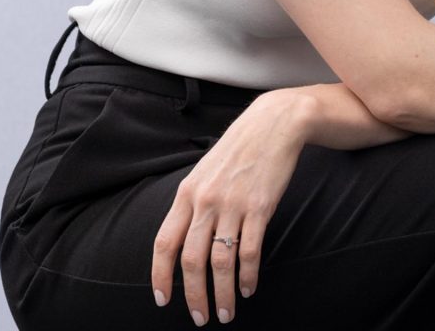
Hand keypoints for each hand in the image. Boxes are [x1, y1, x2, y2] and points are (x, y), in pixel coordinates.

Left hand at [150, 89, 309, 324]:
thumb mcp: (205, 170)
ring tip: (226, 313)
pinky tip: (248, 288)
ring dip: (222, 294)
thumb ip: (193, 202)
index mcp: (187, 192)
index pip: (164, 243)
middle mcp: (206, 200)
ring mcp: (233, 204)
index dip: (160, 276)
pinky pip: (250, 251)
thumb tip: (181, 239)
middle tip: (200, 318)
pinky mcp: (260, 207)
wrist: (273, 123)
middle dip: (193, 296)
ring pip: (220, 262)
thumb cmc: (239, 148)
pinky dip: (248, 276)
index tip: (162, 300)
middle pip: (191, 260)